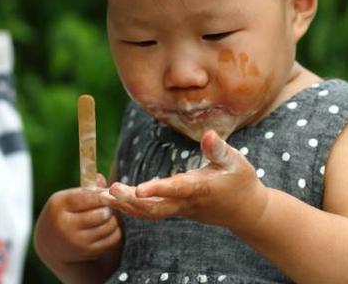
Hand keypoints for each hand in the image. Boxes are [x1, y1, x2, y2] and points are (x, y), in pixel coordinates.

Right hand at [34, 174, 121, 267]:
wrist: (50, 244)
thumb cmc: (64, 214)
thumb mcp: (68, 199)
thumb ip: (86, 189)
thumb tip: (101, 178)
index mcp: (59, 205)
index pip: (89, 197)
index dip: (104, 194)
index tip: (112, 193)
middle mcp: (64, 224)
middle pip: (102, 213)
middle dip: (110, 208)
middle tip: (110, 206)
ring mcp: (75, 240)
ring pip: (109, 226)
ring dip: (114, 220)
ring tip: (109, 216)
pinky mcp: (86, 252)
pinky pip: (112, 239)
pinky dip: (115, 232)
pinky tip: (109, 228)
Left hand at [100, 130, 269, 232]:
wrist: (246, 211)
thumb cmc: (242, 181)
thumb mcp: (236, 162)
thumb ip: (219, 149)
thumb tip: (208, 134)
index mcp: (201, 189)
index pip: (176, 189)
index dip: (157, 190)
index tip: (138, 189)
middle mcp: (187, 203)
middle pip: (155, 208)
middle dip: (130, 202)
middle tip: (107, 192)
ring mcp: (180, 210)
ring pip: (149, 213)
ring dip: (125, 206)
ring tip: (100, 196)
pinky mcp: (175, 210)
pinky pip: (150, 212)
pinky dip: (131, 206)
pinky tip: (114, 198)